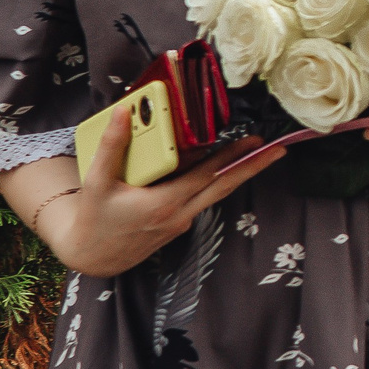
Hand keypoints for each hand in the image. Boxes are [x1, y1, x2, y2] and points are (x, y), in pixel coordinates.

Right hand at [0, 119, 288, 279]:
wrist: (91, 256)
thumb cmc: (93, 219)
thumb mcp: (97, 181)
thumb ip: (112, 146)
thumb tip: (124, 111)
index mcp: (165, 204)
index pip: (209, 176)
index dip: (234, 159)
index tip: (257, 143)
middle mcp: (179, 215)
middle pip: (224, 187)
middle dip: (251, 167)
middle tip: (277, 149)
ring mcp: (181, 222)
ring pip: (215, 194)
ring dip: (235, 174)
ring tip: (254, 153)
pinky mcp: (177, 225)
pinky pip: (201, 199)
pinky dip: (213, 183)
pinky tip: (218, 168)